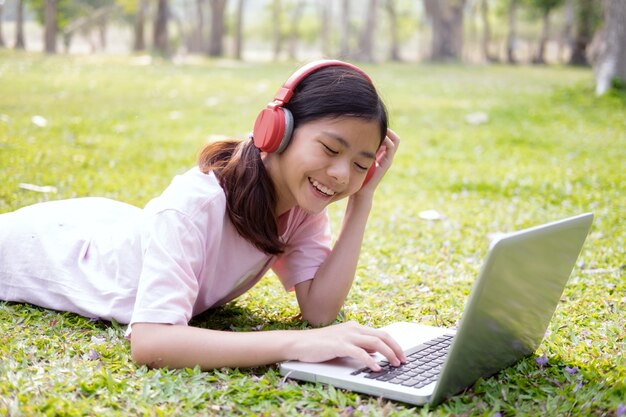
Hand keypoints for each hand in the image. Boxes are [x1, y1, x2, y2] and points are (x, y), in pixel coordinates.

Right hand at [290, 321, 405, 370]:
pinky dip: (370, 360)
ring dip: (388, 354)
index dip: (394, 344)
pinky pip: (360, 352)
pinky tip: (376, 368)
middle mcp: (353, 328)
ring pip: (375, 342)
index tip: (402, 355)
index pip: (381, 333)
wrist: (299, 343)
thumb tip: (375, 353)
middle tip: (404, 361)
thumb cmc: (319, 345)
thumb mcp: (343, 344)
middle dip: (396, 348)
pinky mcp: (339, 345)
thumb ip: (359, 346)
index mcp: (355, 327)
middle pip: (382, 336)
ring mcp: (346, 335)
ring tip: (395, 364)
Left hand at [358, 129, 400, 193]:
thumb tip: (350, 135)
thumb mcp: (357, 157)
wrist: (361, 191)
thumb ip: (358, 148)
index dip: (381, 129)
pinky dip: (386, 139)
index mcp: (380, 153)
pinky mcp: (387, 162)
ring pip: (395, 140)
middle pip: (394, 136)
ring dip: (387, 132)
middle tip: (374, 125)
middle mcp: (386, 155)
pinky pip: (391, 147)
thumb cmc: (355, 175)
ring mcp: (388, 159)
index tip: (369, 125)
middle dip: (386, 129)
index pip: (388, 136)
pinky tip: (374, 138)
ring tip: (375, 130)